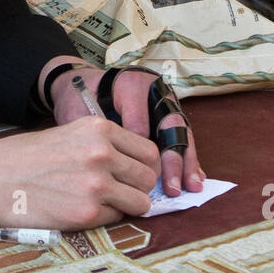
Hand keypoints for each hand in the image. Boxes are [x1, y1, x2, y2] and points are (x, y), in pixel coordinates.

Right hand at [0, 117, 159, 228]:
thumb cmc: (25, 156)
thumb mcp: (69, 134)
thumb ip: (102, 145)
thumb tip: (136, 165)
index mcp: (99, 130)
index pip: (148, 152)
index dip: (143, 167)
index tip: (134, 176)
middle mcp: (102, 154)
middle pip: (147, 178)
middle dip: (137, 188)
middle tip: (119, 193)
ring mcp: (96, 185)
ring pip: (140, 202)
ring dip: (126, 206)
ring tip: (102, 204)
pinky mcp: (86, 214)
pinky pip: (116, 219)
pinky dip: (104, 218)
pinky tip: (82, 210)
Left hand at [49, 65, 203, 199]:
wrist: (85, 85)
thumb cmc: (80, 101)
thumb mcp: (83, 112)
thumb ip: (98, 132)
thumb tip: (117, 162)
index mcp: (131, 85)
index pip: (140, 119)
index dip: (140, 147)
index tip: (133, 168)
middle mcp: (155, 92)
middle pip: (169, 126)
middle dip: (173, 159)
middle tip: (170, 187)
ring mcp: (165, 103)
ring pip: (181, 133)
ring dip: (187, 163)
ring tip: (190, 187)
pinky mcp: (169, 116)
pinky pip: (183, 139)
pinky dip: (188, 161)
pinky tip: (193, 180)